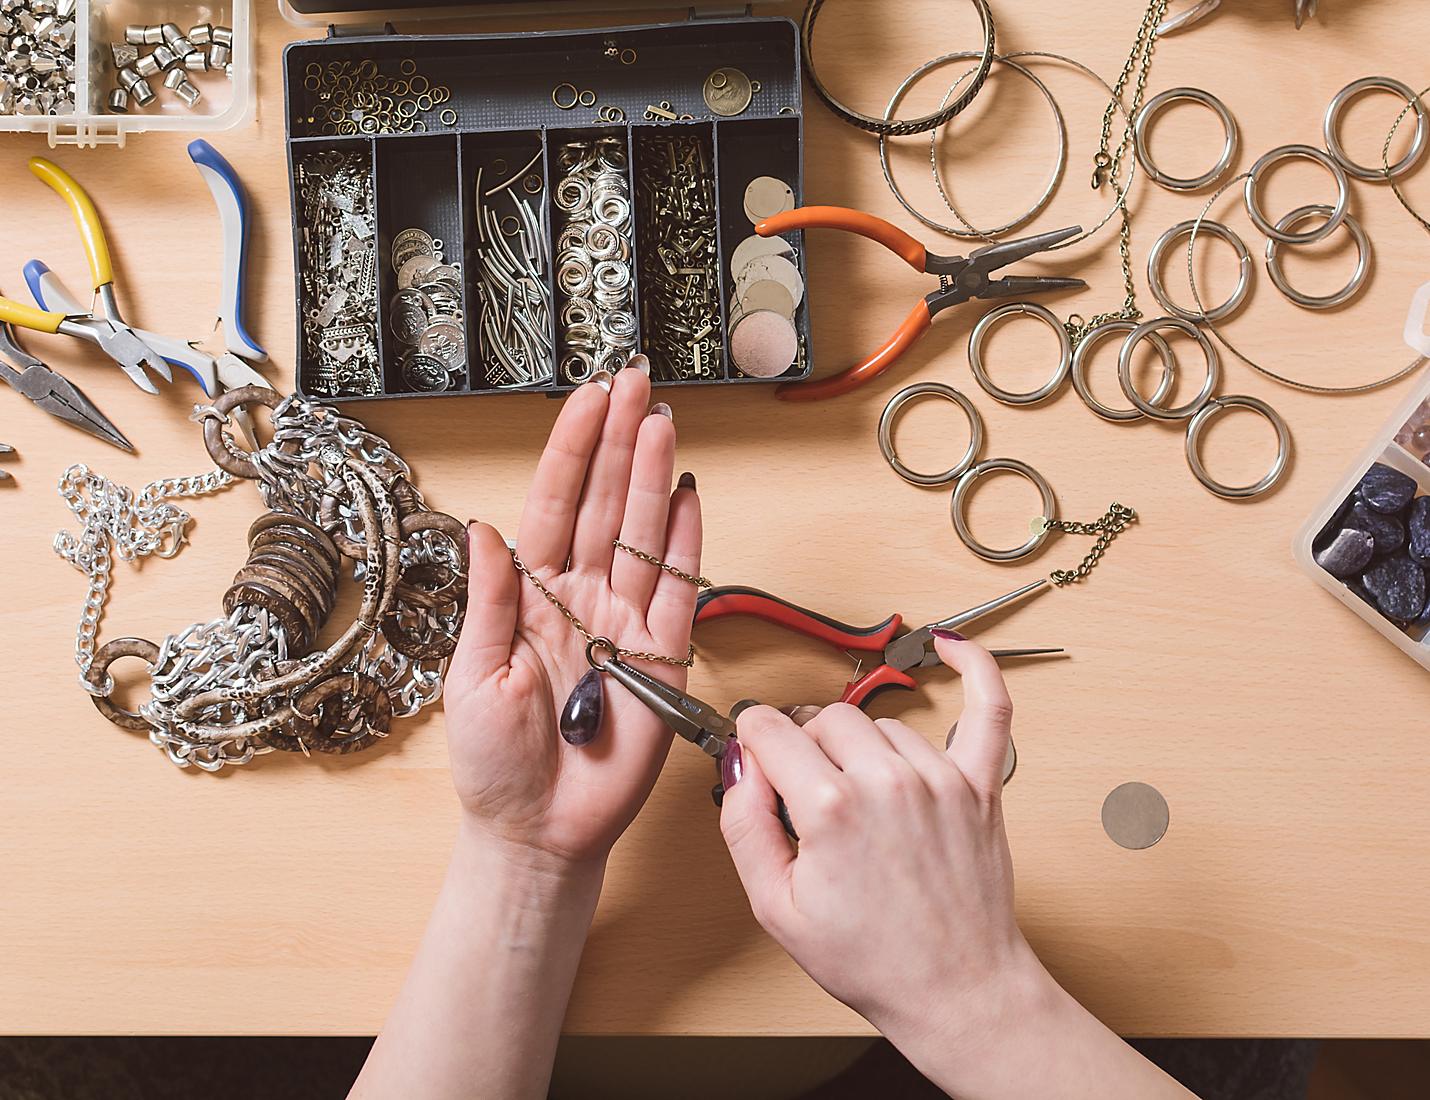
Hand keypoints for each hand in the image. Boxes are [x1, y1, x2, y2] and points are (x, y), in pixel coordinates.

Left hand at [445, 361, 701, 869]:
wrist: (538, 831)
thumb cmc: (494, 763)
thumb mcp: (472, 676)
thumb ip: (490, 600)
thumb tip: (486, 527)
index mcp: (531, 595)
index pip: (556, 504)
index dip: (573, 448)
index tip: (589, 397)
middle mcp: (581, 598)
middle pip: (606, 504)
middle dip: (619, 441)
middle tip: (636, 384)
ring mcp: (625, 624)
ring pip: (645, 535)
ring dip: (654, 477)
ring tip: (662, 422)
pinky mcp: (662, 659)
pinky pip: (678, 592)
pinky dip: (687, 544)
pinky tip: (688, 496)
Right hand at [719, 641, 1194, 1099]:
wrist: (957, 992)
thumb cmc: (872, 960)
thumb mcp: (775, 908)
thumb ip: (743, 825)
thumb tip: (739, 764)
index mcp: (831, 809)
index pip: (770, 729)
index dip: (752, 744)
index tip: (754, 762)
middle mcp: (888, 781)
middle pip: (823, 718)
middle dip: (802, 745)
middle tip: (804, 793)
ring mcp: (941, 778)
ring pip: (879, 723)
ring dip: (860, 746)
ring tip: (859, 800)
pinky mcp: (981, 786)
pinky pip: (987, 709)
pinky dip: (973, 668)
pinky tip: (949, 646)